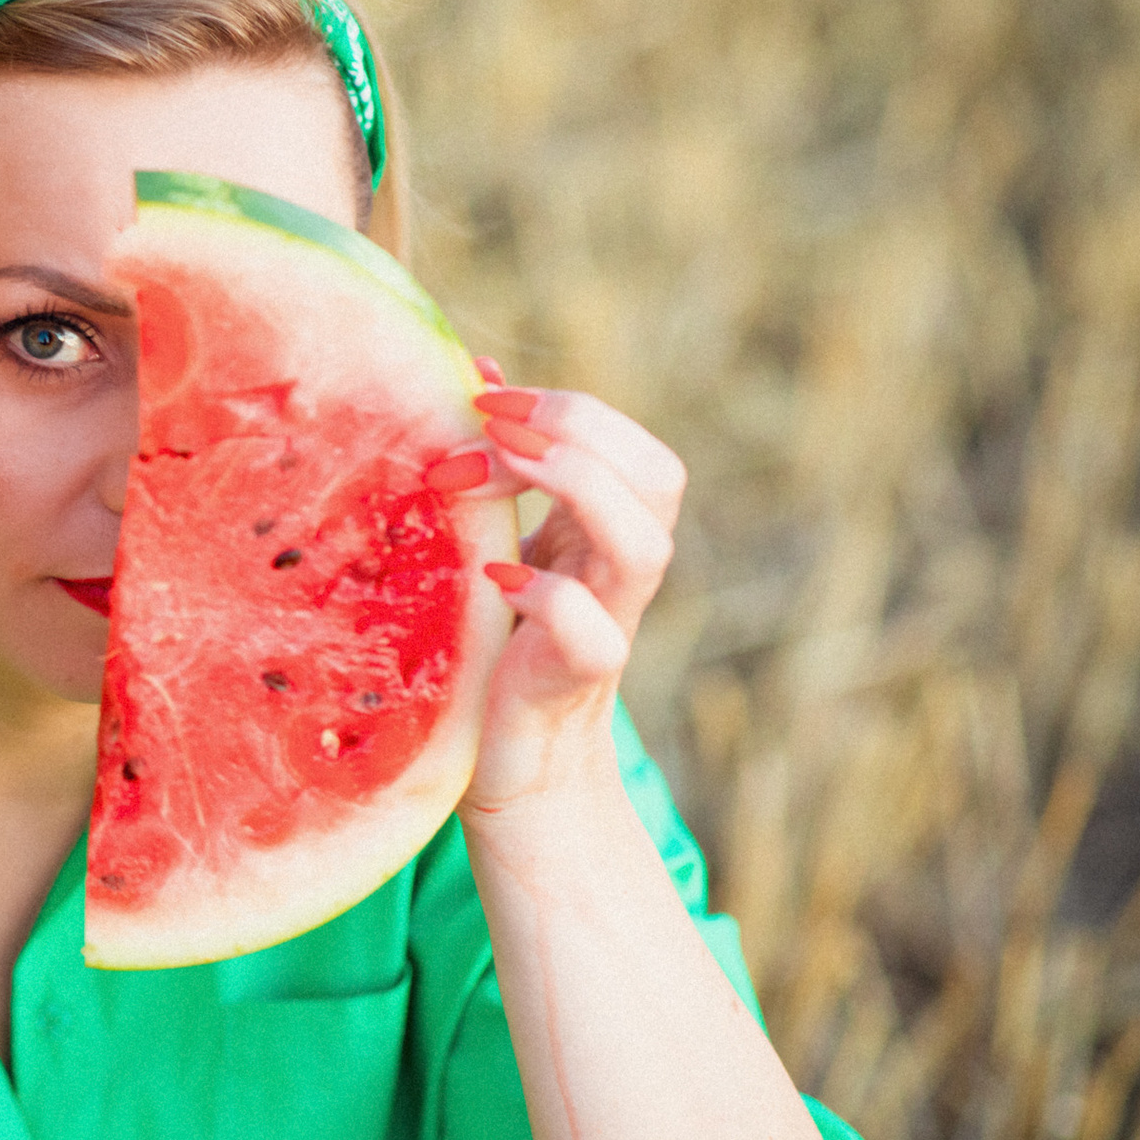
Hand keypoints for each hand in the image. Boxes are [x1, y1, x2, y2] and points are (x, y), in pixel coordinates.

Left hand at [447, 363, 685, 811]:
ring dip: (574, 488)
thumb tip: (480, 374)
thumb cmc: (500, 647)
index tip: (483, 396)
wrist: (516, 765)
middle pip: (659, 477)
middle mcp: (621, 574)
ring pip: (643, 545)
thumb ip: (498, 471)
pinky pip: (591, 631)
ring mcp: (609, 626)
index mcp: (609, 534)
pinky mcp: (579, 679)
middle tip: (490, 419)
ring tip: (495, 466)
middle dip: (580, 427)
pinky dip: (546, 594)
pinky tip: (493, 576)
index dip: (570, 408)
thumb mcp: (498, 541)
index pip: (632, 447)